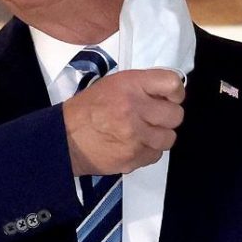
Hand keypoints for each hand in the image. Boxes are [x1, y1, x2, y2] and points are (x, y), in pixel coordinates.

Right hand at [63, 68, 184, 175]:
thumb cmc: (88, 108)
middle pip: (175, 115)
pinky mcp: (133, 157)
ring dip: (158, 136)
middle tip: (151, 118)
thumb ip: (141, 86)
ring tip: (141, 134)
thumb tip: (168, 94)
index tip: (167, 97)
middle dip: (166, 117)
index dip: (174, 92)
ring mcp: (135, 135)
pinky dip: (147, 151)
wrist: (65, 139)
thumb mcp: (112, 84)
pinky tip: (132, 146)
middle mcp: (135, 108)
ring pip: (169, 138)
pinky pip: (155, 155)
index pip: (172, 83)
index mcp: (130, 85)